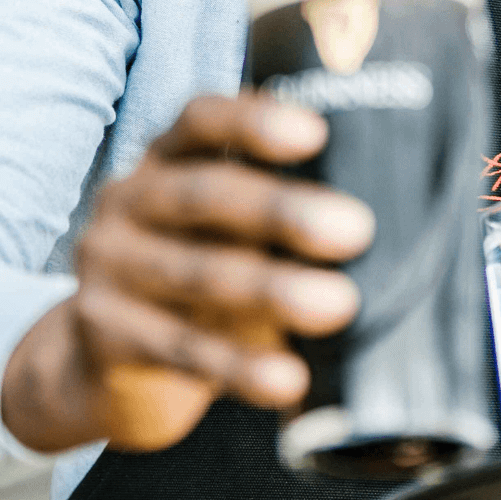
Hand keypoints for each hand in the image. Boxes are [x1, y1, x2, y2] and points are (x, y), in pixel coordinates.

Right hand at [1, 93, 374, 454]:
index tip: (316, 133)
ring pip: (194, 274)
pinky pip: (178, 348)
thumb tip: (397, 218)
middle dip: (281, 211)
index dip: (253, 123)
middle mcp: (127, 201)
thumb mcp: (229, 236)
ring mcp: (106, 267)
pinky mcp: (102, 334)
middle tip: (356, 230)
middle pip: (203, 195)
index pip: (201, 120)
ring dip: (272, 289)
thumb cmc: (200, 283)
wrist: (106, 367)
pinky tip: (287, 379)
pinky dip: (239, 366)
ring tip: (340, 305)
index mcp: (165, 160)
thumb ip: (280, 218)